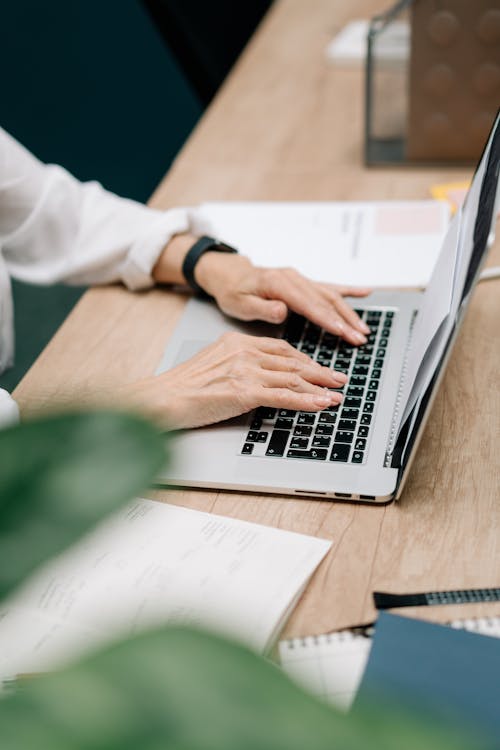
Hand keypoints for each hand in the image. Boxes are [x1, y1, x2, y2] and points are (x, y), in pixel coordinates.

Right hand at [117, 332, 346, 429]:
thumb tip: (260, 378)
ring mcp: (245, 370)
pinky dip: (306, 401)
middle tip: (339, 378)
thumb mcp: (214, 365)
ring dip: (319, 388)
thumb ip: (238, 364)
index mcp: (237, 342)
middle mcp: (244, 351)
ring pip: (292, 378)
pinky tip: (320, 404)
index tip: (319, 367)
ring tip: (337, 395)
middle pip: (292, 361)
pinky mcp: (244, 391)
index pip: (280, 348)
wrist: (162, 398)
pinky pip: (283, 396)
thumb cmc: (183, 388)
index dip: (304, 359)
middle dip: (320, 371)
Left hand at [195, 253, 370, 344]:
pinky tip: (365, 292)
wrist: (229, 274)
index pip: (309, 304)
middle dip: (345, 320)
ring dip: (349, 312)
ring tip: (364, 329)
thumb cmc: (233, 291)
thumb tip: (283, 311)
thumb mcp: (239, 303)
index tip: (344, 332)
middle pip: (325, 300)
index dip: (328, 319)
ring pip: (330, 295)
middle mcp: (293, 278)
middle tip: (360, 337)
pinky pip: (328, 286)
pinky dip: (348, 290)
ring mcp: (300, 279)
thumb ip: (262, 308)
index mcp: (279, 283)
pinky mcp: (303, 282)